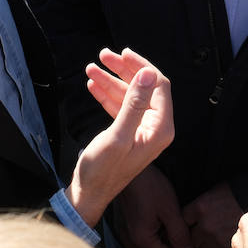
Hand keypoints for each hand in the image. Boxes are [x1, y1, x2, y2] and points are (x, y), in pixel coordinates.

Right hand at [71, 48, 176, 228]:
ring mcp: (140, 129)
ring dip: (111, 81)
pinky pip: (120, 107)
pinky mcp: (126, 132)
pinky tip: (93, 84)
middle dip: (123, 70)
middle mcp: (154, 127)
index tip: (123, 53)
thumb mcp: (118, 136)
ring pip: (129, 95)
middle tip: (103, 55)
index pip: (159, 86)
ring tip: (91, 67)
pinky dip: (107, 94)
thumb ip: (134, 104)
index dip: (142, 67)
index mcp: (160, 128)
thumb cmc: (103, 171)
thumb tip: (147, 74)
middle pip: (143, 88)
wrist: (87, 194)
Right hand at [113, 164, 194, 247]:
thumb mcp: (169, 208)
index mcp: (142, 239)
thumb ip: (179, 233)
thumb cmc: (149, 185)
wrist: (131, 169)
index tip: (183, 233)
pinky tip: (156, 226)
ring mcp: (125, 237)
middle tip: (175, 236)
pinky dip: (149, 243)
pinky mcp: (124, 229)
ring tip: (166, 230)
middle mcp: (130, 242)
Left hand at [182, 182, 244, 247]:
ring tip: (220, 237)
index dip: (190, 222)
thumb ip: (198, 205)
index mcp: (200, 208)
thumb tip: (187, 217)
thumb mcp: (213, 192)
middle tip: (211, 229)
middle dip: (200, 236)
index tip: (195, 222)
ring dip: (210, 247)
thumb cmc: (235, 195)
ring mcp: (216, 239)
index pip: (184, 221)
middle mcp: (206, 225)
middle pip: (192, 239)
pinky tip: (227, 242)